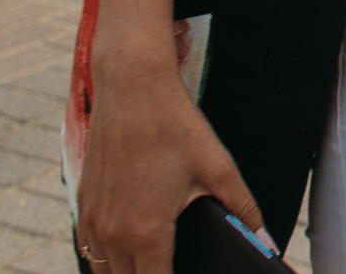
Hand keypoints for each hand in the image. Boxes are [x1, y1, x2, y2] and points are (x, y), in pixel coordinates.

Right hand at [75, 67, 271, 273]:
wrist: (131, 89)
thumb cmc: (175, 127)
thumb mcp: (218, 167)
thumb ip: (242, 208)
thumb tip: (263, 239)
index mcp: (146, 232)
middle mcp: (112, 234)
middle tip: (177, 268)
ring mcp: (91, 221)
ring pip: (104, 271)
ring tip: (156, 266)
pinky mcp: (82, 205)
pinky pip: (90, 249)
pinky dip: (106, 258)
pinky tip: (129, 251)